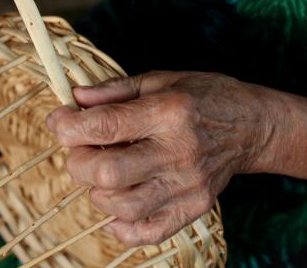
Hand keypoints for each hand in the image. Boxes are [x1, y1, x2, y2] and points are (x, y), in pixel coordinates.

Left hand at [47, 71, 279, 245]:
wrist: (251, 126)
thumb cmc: (203, 97)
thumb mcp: (159, 80)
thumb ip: (113, 90)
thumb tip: (74, 99)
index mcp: (168, 113)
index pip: (104, 126)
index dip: (68, 126)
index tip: (59, 121)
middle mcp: (178, 153)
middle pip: (106, 172)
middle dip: (77, 161)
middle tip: (81, 148)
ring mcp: (187, 186)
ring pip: (121, 206)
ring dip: (96, 190)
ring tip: (104, 172)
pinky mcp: (193, 208)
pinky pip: (147, 232)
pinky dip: (120, 225)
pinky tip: (116, 203)